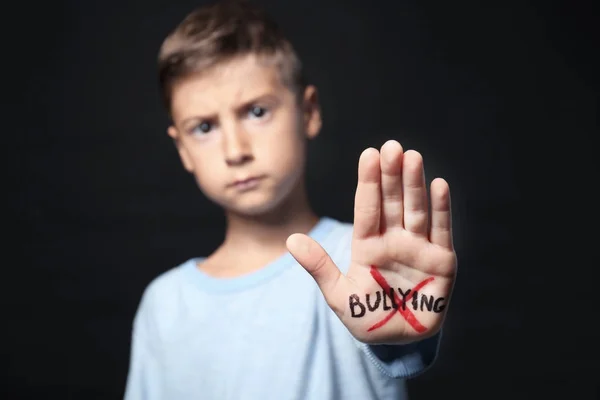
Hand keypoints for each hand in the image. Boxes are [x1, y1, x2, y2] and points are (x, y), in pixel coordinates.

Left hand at [287, 140, 456, 343]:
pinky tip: (438, 184)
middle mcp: (393, 240)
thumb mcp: (338, 295)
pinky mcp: (442, 261)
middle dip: (391, 175)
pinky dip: (441, 208)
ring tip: (412, 157)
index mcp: (367, 245)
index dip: (368, 182)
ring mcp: (418, 248)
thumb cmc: (366, 317)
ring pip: (415, 209)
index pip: (367, 208)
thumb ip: (319, 267)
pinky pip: (441, 230)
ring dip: (414, 184)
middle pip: (392, 202)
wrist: (396, 343)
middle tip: (391, 147)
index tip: (368, 154)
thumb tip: (290, 240)